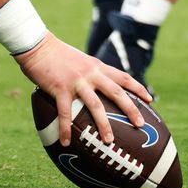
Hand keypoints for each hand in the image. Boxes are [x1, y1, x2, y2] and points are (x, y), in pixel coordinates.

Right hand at [15, 33, 152, 146]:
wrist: (38, 46)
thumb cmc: (57, 55)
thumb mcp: (80, 61)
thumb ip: (90, 72)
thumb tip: (96, 86)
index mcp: (98, 67)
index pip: (123, 77)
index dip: (138, 89)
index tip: (150, 100)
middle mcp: (91, 74)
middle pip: (117, 93)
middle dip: (131, 109)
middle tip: (140, 124)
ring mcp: (77, 82)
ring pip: (96, 106)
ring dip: (104, 125)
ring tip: (109, 141)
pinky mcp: (60, 88)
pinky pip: (66, 113)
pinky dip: (66, 128)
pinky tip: (66, 141)